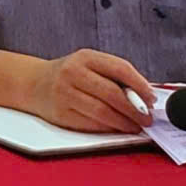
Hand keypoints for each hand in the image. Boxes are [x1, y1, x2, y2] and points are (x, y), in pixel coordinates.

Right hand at [27, 50, 155, 132]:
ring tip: (135, 126)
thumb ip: (114, 75)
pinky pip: (90, 124)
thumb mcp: (89, 64)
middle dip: (135, 109)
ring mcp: (64, 93)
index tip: (152, 99)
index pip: (120, 68)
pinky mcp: (60, 113)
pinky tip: (117, 128)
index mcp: (85, 57)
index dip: (140, 86)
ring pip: (103, 112)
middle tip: (147, 118)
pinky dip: (108, 129)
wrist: (34, 83)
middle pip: (112, 93)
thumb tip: (143, 96)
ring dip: (124, 122)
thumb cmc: (69, 74)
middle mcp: (73, 73)